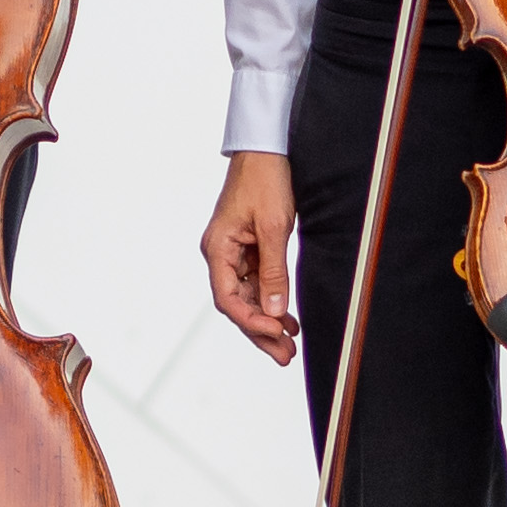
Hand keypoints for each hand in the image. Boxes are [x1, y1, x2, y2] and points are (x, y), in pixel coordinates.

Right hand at [202, 152, 302, 365]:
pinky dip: (272, 301)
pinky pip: (258, 283)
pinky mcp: (249, 248)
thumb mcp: (273, 227)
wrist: (266, 150)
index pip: (228, 299)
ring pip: (248, 297)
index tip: (274, 332)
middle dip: (260, 331)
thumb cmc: (264, 180)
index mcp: (218, 249)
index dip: (251, 321)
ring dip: (268, 320)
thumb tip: (274, 310)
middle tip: (284, 356)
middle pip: (237, 305)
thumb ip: (274, 272)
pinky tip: (287, 318)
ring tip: (288, 345)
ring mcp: (234, 253)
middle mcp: (221, 255)